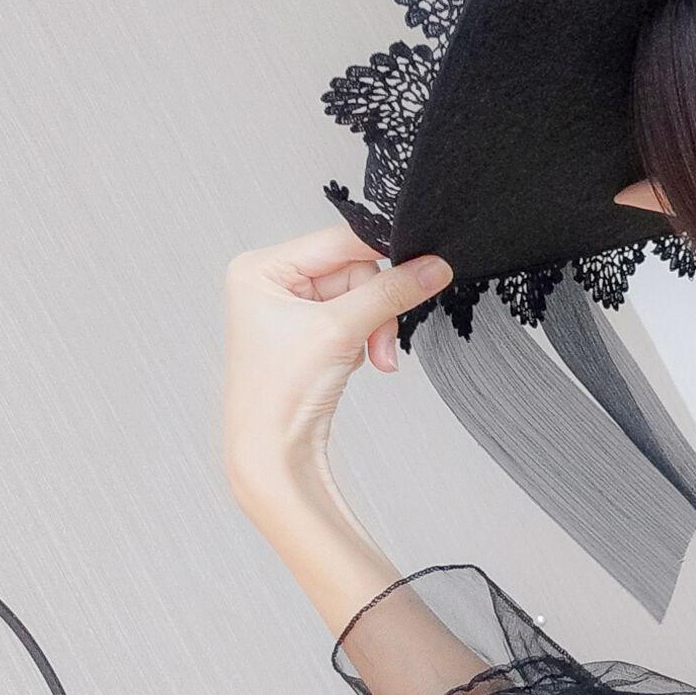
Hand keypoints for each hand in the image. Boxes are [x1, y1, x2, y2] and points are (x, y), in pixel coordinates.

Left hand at [221, 223, 451, 492]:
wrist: (272, 453)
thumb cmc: (281, 393)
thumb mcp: (341, 330)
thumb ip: (391, 292)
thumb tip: (435, 265)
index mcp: (260, 268)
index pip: (337, 242)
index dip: (382, 254)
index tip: (425, 265)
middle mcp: (270, 282)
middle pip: (352, 270)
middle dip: (375, 307)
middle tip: (381, 344)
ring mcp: (288, 307)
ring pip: (359, 296)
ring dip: (375, 327)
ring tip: (374, 359)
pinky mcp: (307, 331)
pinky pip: (354, 316)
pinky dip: (365, 338)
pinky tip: (355, 361)